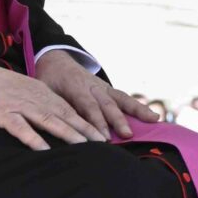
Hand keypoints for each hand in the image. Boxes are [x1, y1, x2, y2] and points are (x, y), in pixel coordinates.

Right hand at [0, 56, 105, 150]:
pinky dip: (34, 139)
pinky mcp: (2, 113)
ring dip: (68, 133)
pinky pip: (20, 128)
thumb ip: (37, 102)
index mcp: (40, 91)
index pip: (68, 108)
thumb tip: (53, 119)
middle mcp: (34, 97)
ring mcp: (19, 104)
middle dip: (85, 129)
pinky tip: (45, 150)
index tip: (102, 134)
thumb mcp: (21, 90)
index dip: (86, 122)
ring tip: (84, 146)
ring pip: (49, 120)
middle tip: (103, 143)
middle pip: (65, 115)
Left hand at [35, 50, 158, 139]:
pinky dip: (138, 106)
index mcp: (75, 87)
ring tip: (153, 120)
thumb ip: (52, 108)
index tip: (104, 138)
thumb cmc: (48, 81)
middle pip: (107, 104)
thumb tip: (54, 131)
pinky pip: (125, 98)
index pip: (88, 106)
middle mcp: (92, 86)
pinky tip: (153, 116)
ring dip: (136, 110)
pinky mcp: (108, 89)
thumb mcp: (44, 92)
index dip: (96, 122)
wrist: (55, 60)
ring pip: (121, 98)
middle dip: (118, 120)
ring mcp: (102, 87)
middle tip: (128, 134)